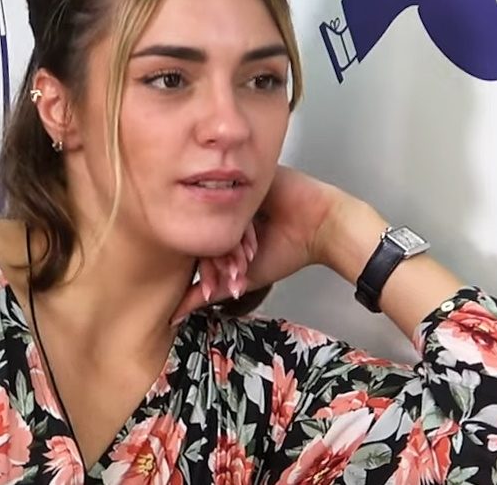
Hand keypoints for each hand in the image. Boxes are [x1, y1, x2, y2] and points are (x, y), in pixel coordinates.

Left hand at [170, 166, 351, 323]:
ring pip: (222, 225)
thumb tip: (175, 313)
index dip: (209, 271)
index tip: (214, 290)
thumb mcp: (246, 277)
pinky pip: (238, 209)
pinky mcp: (251, 183)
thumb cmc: (289, 250)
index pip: (202, 247)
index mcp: (222, 228)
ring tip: (247, 266)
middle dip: (221, 263)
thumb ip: (211, 290)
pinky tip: (253, 246)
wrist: (321, 230)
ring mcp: (237, 196)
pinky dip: (245, 233)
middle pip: (209, 235)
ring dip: (235, 251)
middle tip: (235, 277)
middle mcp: (227, 210)